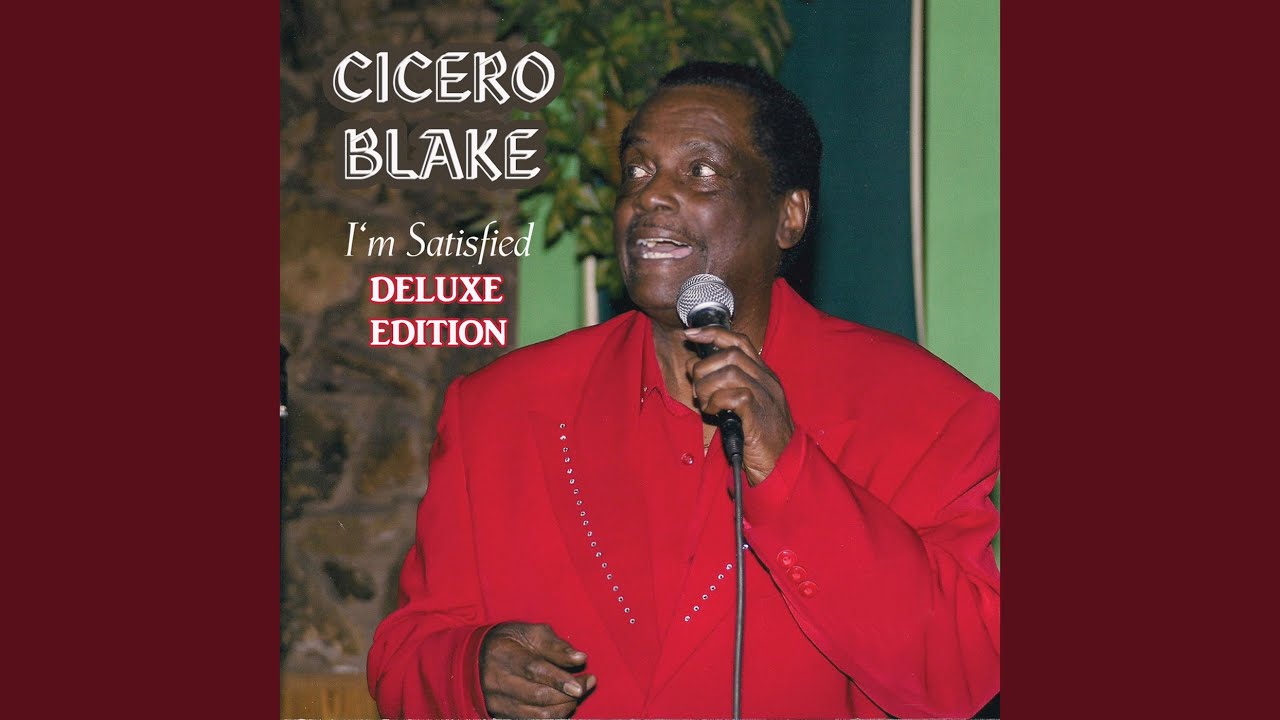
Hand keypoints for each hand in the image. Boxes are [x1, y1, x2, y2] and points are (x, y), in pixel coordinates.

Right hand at [479, 622, 595, 718]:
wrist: (478, 656)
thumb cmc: (510, 641)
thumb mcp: (532, 633)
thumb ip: (556, 646)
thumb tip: (580, 658)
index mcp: (504, 654)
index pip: (534, 670)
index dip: (559, 680)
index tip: (581, 685)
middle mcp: (497, 680)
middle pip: (538, 696)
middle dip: (568, 694)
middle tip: (588, 683)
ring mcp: (496, 701)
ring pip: (537, 715)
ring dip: (564, 707)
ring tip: (577, 693)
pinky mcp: (500, 714)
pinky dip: (552, 717)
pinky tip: (563, 704)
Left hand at [684, 325, 793, 485]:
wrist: (784, 465)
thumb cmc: (760, 436)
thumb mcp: (744, 404)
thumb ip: (723, 383)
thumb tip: (693, 365)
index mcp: (764, 375)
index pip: (739, 340)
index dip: (712, 333)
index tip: (690, 334)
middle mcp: (767, 381)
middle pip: (731, 353)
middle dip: (705, 367)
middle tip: (698, 388)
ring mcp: (765, 396)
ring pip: (730, 371)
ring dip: (708, 385)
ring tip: (706, 403)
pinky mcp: (758, 415)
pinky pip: (734, 396)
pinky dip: (716, 401)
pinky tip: (714, 412)